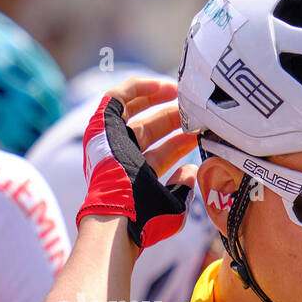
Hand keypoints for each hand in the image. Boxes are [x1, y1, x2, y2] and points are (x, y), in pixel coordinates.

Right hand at [78, 77, 197, 249]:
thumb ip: (184, 188)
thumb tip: (191, 171)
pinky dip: (137, 88)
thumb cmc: (145, 216)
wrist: (123, 212)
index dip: (180, 140)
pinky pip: (116, 97)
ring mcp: (109, 141)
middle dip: (173, 118)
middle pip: (149, 129)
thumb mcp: (173, 205)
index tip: (200, 130)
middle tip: (194, 110)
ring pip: (133, 110)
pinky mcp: (101, 125)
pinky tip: (161, 85)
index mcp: (136, 177)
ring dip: (155, 99)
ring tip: (178, 90)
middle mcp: (121, 157)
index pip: (162, 152)